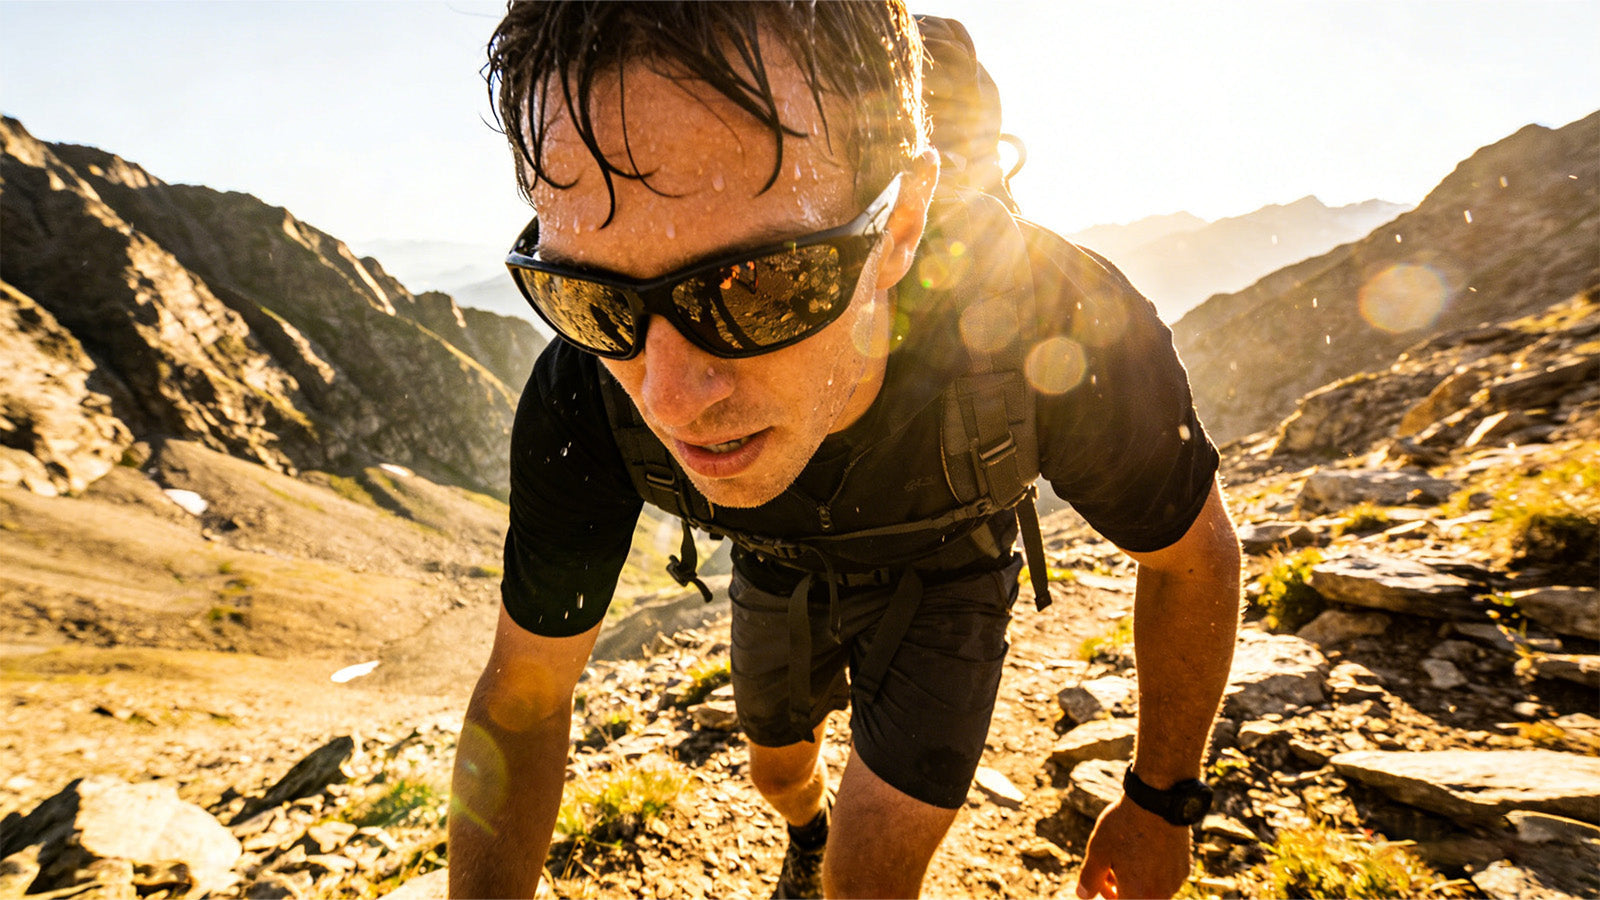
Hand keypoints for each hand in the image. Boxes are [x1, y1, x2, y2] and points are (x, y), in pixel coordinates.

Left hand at [1074, 796, 1192, 899]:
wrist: (1157, 800)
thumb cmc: (1124, 826)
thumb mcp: (1098, 851)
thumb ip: (1089, 878)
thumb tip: (1083, 895)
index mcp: (1139, 895)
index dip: (1106, 891)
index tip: (1101, 874)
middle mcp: (1162, 894)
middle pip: (1136, 898)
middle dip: (1120, 884)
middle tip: (1110, 863)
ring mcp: (1175, 881)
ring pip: (1151, 887)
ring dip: (1136, 877)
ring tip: (1126, 852)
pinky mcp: (1184, 867)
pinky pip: (1164, 876)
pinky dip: (1152, 868)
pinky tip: (1144, 847)